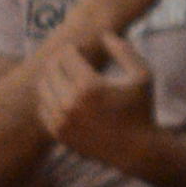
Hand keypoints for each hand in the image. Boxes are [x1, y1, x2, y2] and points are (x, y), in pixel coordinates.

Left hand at [38, 31, 156, 158]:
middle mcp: (70, 104)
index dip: (75, 48)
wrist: (137, 151)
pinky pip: (43, 107)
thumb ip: (123, 49)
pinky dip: (51, 98)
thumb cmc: (141, 109)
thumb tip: (103, 34)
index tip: (86, 52)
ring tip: (71, 77)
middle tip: (75, 62)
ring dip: (54, 77)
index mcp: (89, 86)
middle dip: (62, 60)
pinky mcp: (59, 134)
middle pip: (51, 67)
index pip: (65, 54)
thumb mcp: (142, 75)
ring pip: (43, 86)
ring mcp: (62, 121)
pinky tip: (67, 96)